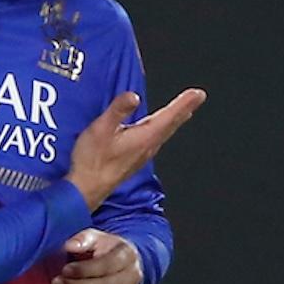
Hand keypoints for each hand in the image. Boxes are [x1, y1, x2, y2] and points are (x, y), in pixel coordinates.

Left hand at [52, 229, 141, 283]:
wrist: (122, 262)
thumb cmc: (105, 248)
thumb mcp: (96, 237)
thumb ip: (83, 239)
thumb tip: (69, 246)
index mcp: (127, 255)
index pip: (107, 265)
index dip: (84, 269)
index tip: (65, 269)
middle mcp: (132, 276)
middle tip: (57, 283)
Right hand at [65, 88, 204, 210]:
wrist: (86, 189)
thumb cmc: (92, 160)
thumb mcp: (101, 129)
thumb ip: (118, 111)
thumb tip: (133, 96)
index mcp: (144, 137)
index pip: (168, 116)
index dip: (184, 103)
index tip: (198, 94)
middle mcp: (148, 147)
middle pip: (171, 124)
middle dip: (185, 108)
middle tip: (197, 97)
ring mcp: (142, 154)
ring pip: (165, 132)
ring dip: (176, 119)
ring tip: (185, 110)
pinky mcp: (135, 159)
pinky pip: (157, 139)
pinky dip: (164, 128)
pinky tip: (160, 129)